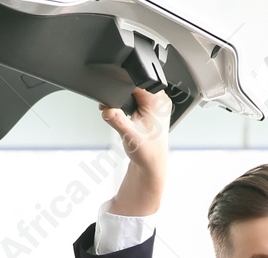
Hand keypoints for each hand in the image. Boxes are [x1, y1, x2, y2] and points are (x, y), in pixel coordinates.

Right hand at [100, 87, 171, 216]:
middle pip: (134, 86)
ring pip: (134, 93)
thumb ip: (117, 119)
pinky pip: (137, 100)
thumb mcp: (129, 134)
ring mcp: (157, 104)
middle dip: (121, 97)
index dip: (120, 89)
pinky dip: (129, 107)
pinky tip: (130, 119)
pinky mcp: (152, 109)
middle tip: (116, 112)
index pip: (135, 82)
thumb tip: (107, 109)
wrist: (151, 164)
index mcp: (158, 100)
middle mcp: (160, 100)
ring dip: (125, 103)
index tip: (112, 102)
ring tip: (126, 118)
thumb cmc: (147, 152)